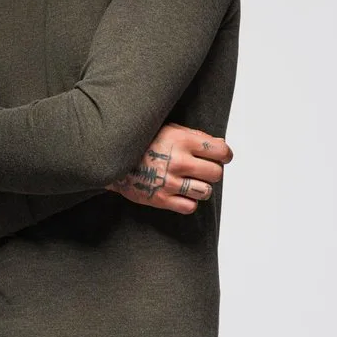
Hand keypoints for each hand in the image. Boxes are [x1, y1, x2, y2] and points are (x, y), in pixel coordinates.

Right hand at [105, 122, 232, 213]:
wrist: (112, 158)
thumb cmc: (142, 142)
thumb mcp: (168, 129)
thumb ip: (195, 136)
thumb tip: (220, 144)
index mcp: (183, 140)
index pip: (221, 151)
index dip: (224, 155)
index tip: (220, 157)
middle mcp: (179, 161)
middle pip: (216, 173)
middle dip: (211, 171)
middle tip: (200, 169)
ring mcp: (170, 182)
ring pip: (206, 192)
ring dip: (201, 188)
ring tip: (190, 182)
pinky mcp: (162, 199)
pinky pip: (190, 207)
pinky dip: (189, 202)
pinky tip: (181, 193)